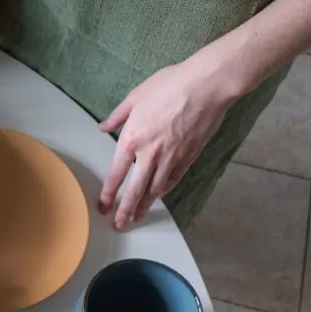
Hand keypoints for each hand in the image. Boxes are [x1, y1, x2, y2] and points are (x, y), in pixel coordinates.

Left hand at [98, 58, 235, 230]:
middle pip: (135, 190)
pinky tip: (158, 197)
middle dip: (125, 210)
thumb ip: (117, 116)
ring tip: (137, 218)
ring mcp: (171, 157)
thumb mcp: (135, 97)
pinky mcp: (189, 156)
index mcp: (132, 139)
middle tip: (119, 225)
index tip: (103, 207)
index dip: (109, 194)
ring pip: (155, 189)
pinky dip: (164, 191)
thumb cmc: (170, 86)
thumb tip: (103, 127)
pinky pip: (173, 179)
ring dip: (144, 206)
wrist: (207, 86)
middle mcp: (150, 154)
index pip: (116, 174)